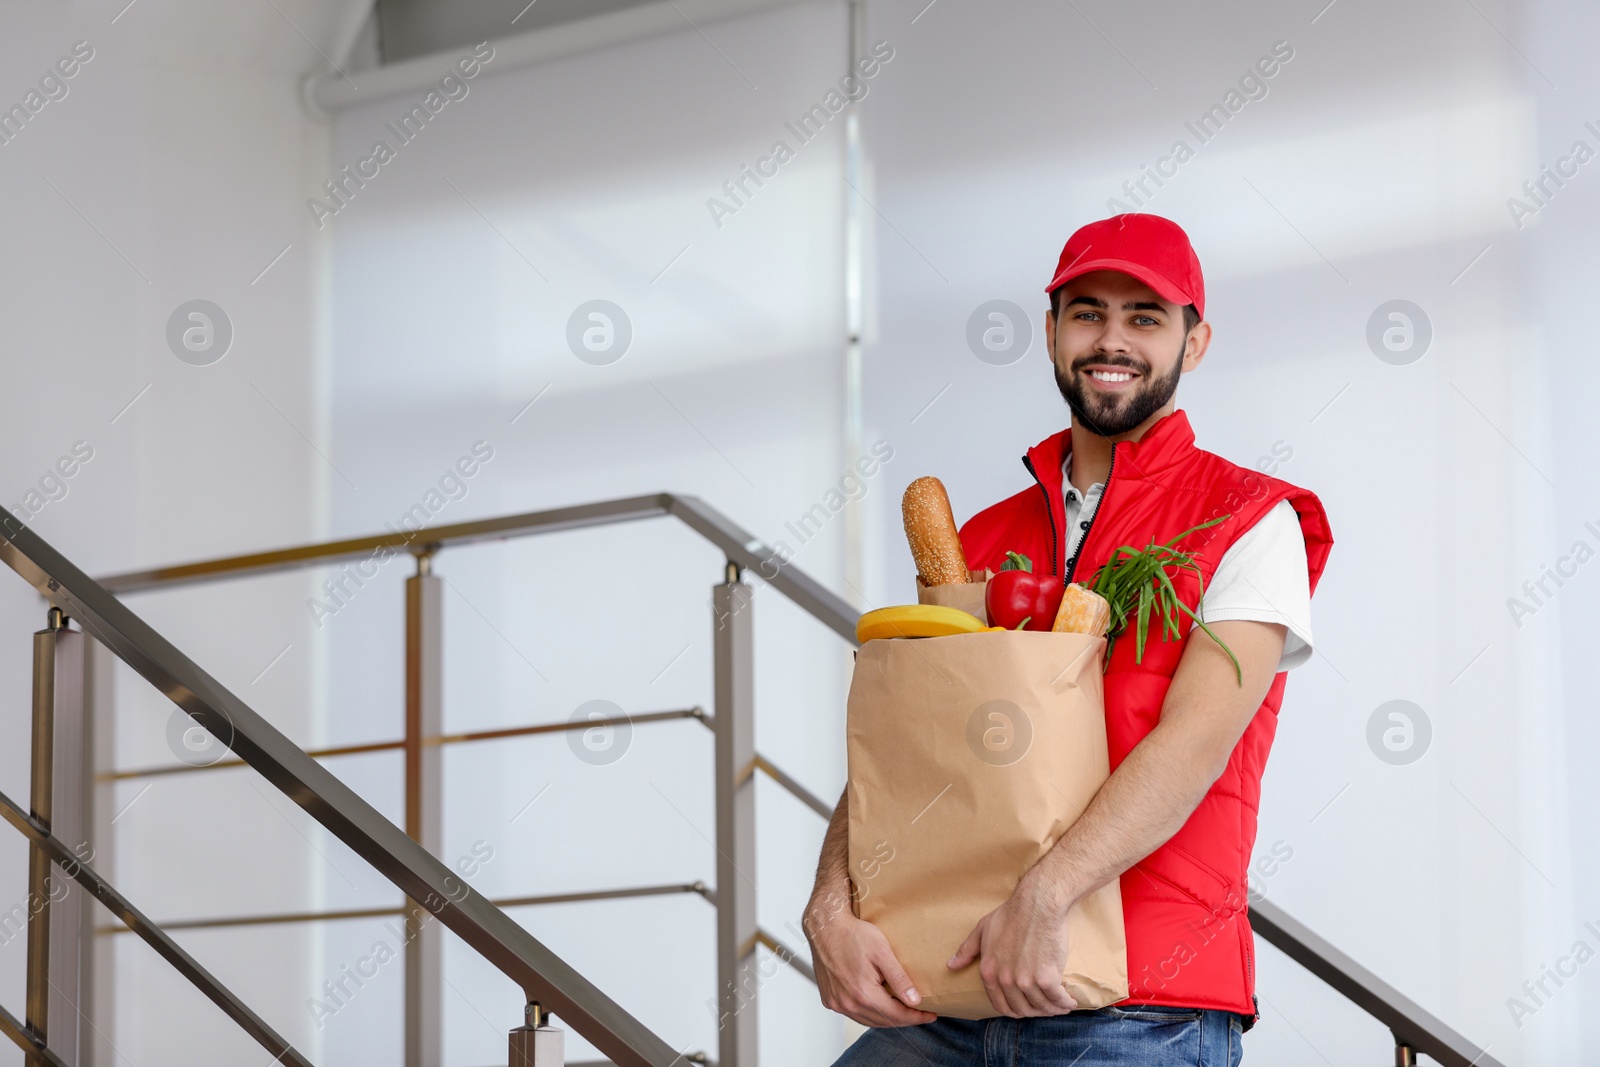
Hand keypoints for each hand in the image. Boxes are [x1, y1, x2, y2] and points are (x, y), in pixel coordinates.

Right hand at [803, 892, 936, 1027]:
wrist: (825, 927)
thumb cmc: (852, 934)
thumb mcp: (882, 952)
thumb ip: (898, 979)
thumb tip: (914, 1000)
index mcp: (863, 994)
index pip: (896, 1015)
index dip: (916, 1017)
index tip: (930, 1015)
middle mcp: (848, 1003)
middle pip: (883, 1021)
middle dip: (904, 1019)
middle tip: (920, 1013)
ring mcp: (837, 1003)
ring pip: (868, 1020)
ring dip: (887, 1018)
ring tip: (903, 1010)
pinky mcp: (829, 999)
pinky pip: (854, 1014)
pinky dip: (869, 1013)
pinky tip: (879, 1005)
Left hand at [947, 875, 1077, 1017]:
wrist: (1037, 904)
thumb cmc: (1011, 914)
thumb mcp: (982, 929)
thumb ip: (967, 950)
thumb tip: (950, 966)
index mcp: (989, 972)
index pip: (1000, 1005)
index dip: (1014, 1010)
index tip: (1025, 1007)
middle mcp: (1006, 981)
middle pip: (1022, 1010)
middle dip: (1034, 1012)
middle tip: (1044, 1007)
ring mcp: (1026, 981)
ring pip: (1041, 1007)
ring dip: (1052, 1010)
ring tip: (1060, 1006)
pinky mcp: (1048, 978)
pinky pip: (1057, 999)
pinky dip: (1065, 1003)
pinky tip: (1069, 1001)